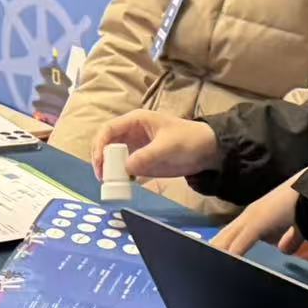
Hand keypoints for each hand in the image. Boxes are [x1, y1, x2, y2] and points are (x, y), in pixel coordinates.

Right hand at [90, 110, 219, 180]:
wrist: (208, 151)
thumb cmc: (188, 141)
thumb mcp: (168, 147)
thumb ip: (146, 156)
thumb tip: (125, 168)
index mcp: (136, 121)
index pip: (108, 130)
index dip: (99, 145)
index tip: (100, 164)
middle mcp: (132, 133)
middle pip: (106, 143)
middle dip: (101, 159)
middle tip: (103, 178)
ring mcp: (136, 147)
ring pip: (113, 157)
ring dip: (109, 169)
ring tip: (110, 185)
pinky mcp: (142, 160)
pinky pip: (124, 168)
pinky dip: (120, 176)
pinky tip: (123, 186)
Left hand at [211, 170, 307, 257]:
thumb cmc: (304, 205)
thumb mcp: (295, 227)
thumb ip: (289, 238)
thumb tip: (284, 249)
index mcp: (256, 217)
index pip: (234, 234)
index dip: (224, 245)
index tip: (214, 256)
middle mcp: (249, 216)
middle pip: (225, 236)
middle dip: (215, 249)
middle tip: (200, 264)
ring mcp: (250, 219)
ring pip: (226, 239)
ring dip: (217, 252)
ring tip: (204, 265)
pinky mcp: (255, 224)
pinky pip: (238, 245)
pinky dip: (230, 255)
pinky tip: (223, 265)